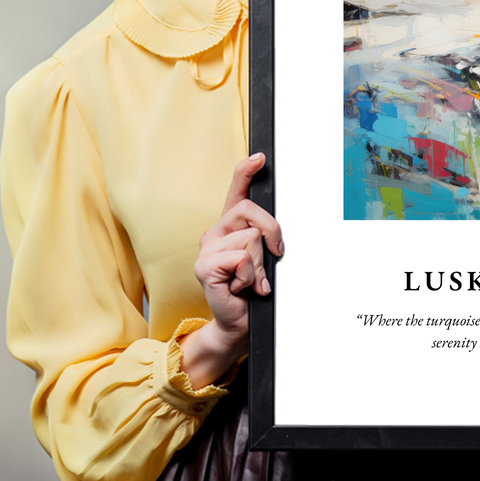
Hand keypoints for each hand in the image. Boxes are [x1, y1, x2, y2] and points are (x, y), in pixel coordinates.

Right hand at [179, 153, 283, 387]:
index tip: (260, 157)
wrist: (239, 322)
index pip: (237, 191)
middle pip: (251, 211)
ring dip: (260, 264)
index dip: (246, 171)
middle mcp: (215, 232)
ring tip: (252, 280)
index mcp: (230, 226)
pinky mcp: (204, 266)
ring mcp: (207, 248)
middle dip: (272, 233)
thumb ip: (265, 238)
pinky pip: (241, 258)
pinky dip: (250, 276)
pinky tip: (241, 287)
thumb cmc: (253, 289)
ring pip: (250, 238)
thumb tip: (275, 230)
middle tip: (273, 257)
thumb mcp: (264, 258)